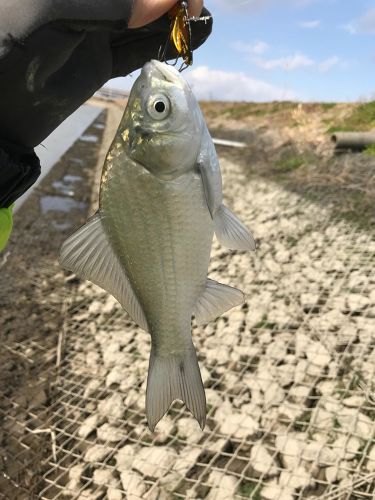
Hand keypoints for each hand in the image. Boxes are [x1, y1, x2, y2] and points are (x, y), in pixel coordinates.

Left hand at [0, 0, 211, 149]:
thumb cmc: (9, 56)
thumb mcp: (53, 15)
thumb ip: (108, 5)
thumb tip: (161, 2)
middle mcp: (87, 4)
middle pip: (137, 0)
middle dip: (169, 2)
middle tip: (196, 12)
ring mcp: (94, 32)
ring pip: (141, 22)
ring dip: (170, 24)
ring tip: (200, 25)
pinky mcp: (99, 62)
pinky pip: (134, 51)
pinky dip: (159, 48)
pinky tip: (181, 45)